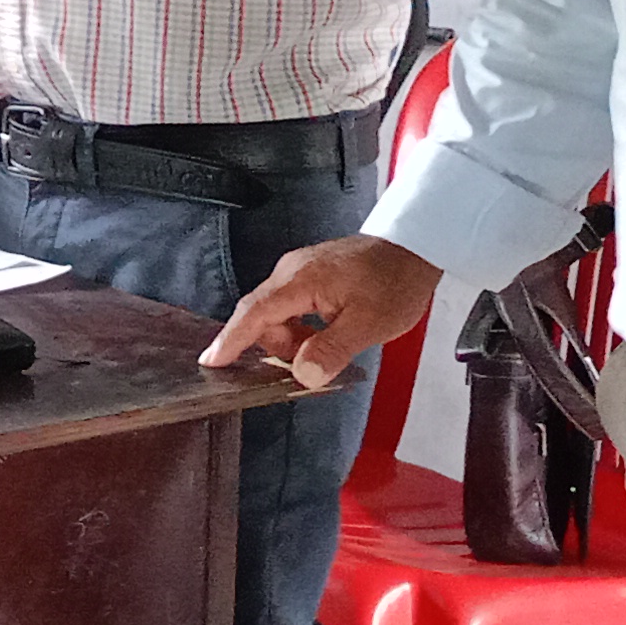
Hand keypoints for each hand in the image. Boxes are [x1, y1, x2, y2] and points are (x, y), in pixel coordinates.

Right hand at [208, 234, 441, 393]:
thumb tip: (302, 375)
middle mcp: (290, 271)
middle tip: (312, 365)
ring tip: (329, 347)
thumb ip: (331, 350)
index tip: (210, 363)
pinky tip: (326, 334)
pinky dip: (299, 326)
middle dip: (277, 346)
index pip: (254, 313)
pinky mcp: (310, 273)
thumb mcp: (368, 324)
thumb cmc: (394, 282)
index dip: (231, 340)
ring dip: (292, 338)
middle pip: (261, 316)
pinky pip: (290, 305)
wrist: (415, 249)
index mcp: (300, 281)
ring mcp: (299, 270)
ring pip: (276, 313)